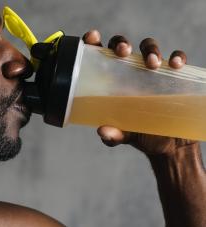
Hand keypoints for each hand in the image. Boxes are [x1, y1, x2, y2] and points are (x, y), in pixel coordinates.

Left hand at [82, 30, 197, 155]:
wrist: (169, 143)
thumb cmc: (140, 134)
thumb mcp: (125, 136)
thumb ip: (113, 136)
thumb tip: (104, 131)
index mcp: (110, 80)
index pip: (98, 56)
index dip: (94, 42)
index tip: (93, 37)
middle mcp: (128, 71)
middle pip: (121, 45)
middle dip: (121, 43)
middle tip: (123, 52)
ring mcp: (150, 71)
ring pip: (148, 46)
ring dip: (150, 49)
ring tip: (152, 64)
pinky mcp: (172, 75)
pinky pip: (176, 58)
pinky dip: (177, 57)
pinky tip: (176, 65)